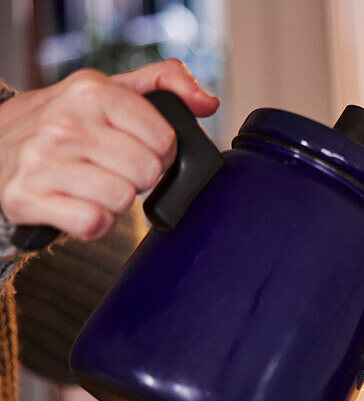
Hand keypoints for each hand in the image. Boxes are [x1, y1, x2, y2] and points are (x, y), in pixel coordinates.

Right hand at [0, 59, 218, 240]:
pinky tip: (79, 205)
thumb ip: (164, 83)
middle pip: (147, 172)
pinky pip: (93, 224)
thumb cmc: (63, 122)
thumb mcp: (107, 90)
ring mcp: (42, 160)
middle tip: (114, 170)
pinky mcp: (26, 197)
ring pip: (122, 200)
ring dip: (114, 201)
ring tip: (94, 185)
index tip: (138, 149)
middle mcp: (65, 123)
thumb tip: (208, 101)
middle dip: (137, 177)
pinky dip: (93, 223)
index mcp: (91, 91)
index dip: (160, 152)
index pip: (165, 139)